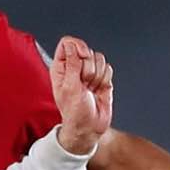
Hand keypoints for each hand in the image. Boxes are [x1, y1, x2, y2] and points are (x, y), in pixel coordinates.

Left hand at [50, 36, 112, 155]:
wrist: (89, 127)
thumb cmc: (75, 113)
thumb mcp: (70, 88)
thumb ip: (71, 64)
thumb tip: (72, 45)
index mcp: (61, 68)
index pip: (68, 43)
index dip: (77, 46)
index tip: (82, 57)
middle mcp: (74, 67)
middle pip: (87, 51)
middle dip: (88, 68)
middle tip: (83, 85)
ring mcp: (89, 72)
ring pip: (99, 58)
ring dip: (97, 75)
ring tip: (90, 89)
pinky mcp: (102, 77)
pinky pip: (108, 68)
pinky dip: (105, 80)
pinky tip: (98, 90)